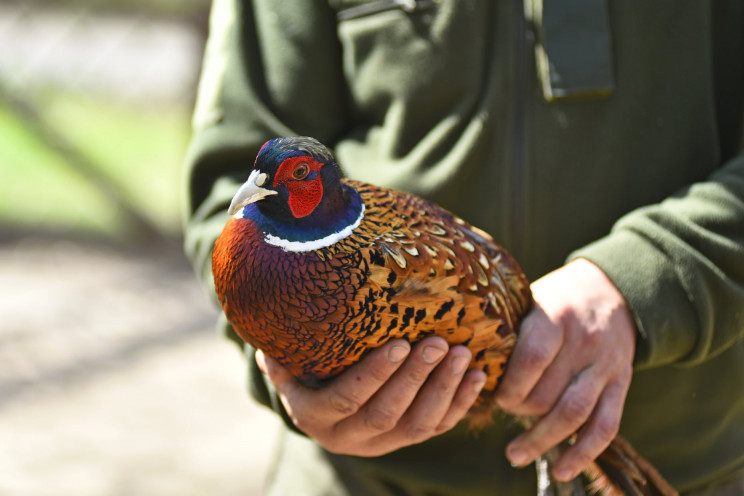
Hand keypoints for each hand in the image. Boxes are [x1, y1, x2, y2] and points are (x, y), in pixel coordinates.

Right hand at [256, 336, 486, 456]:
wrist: (325, 412)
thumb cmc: (306, 376)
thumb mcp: (289, 369)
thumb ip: (282, 355)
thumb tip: (268, 329)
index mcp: (317, 417)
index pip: (348, 399)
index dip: (375, 374)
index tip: (400, 343)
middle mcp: (350, 438)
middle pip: (388, 412)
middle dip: (415, 377)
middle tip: (437, 343)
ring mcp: (383, 443)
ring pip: (419, 424)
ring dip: (443, 389)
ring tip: (461, 354)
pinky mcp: (408, 440)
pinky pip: (439, 427)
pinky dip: (461, 403)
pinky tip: (477, 376)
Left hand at [494, 258, 635, 480]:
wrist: (611, 290)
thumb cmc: (555, 299)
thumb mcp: (530, 300)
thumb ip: (508, 331)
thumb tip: (465, 365)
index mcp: (555, 317)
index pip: (531, 360)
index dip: (509, 385)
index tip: (492, 393)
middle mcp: (584, 342)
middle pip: (548, 393)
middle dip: (519, 411)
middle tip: (503, 413)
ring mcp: (606, 365)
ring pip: (574, 414)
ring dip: (542, 440)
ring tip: (515, 455)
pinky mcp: (622, 383)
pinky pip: (606, 425)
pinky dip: (583, 452)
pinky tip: (561, 469)